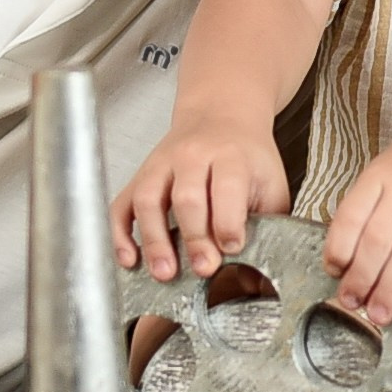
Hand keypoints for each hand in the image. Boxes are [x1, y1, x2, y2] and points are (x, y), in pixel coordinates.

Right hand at [110, 115, 290, 279]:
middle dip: (194, 237)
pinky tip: (129, 257)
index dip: (229, 222)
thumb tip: (261, 276)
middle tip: (202, 268)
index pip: (227, 189)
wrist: (221, 115)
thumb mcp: (270, 182)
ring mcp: (162, 165)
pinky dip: (121, 233)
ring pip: (149, 199)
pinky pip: (123, 204)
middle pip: (187, 197)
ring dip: (155, 239)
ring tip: (164, 272)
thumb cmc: (247, 156)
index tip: (232, 248)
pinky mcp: (141, 175)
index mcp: (231, 157)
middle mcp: (192, 157)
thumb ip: (270, 224)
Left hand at [321, 104, 391, 323]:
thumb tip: (344, 264)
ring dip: (391, 289)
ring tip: (380, 315)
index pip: (350, 216)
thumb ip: (365, 211)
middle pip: (377, 239)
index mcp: (379, 176)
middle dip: (361, 278)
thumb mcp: (384, 173)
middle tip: (352, 304)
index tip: (334, 274)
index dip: (338, 249)